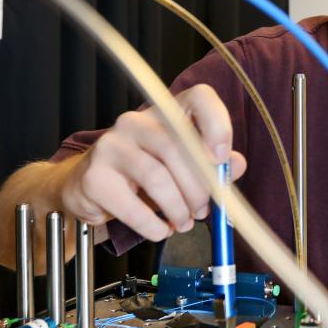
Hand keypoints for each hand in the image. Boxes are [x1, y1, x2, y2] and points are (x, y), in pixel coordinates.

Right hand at [59, 84, 246, 240]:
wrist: (89, 188)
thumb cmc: (142, 175)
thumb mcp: (181, 168)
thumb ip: (213, 166)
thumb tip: (238, 165)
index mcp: (165, 113)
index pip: (199, 97)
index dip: (217, 124)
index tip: (222, 158)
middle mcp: (136, 121)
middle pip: (179, 148)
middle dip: (198, 189)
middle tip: (202, 211)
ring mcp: (112, 145)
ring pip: (158, 178)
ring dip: (178, 209)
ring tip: (183, 223)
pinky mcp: (95, 175)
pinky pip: (133, 207)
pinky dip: (153, 225)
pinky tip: (160, 230)